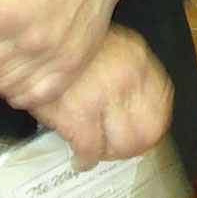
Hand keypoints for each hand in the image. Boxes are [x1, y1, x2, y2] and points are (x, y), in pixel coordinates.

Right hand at [34, 25, 172, 168]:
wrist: (32, 39)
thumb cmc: (65, 44)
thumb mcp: (108, 44)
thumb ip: (127, 70)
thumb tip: (137, 105)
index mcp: (137, 58)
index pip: (163, 101)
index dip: (154, 123)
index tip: (143, 131)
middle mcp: (126, 77)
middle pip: (149, 130)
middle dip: (134, 146)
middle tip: (119, 148)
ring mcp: (103, 96)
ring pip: (123, 145)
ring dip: (109, 153)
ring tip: (98, 151)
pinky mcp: (76, 114)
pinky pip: (91, 150)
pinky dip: (85, 158)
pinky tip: (79, 157)